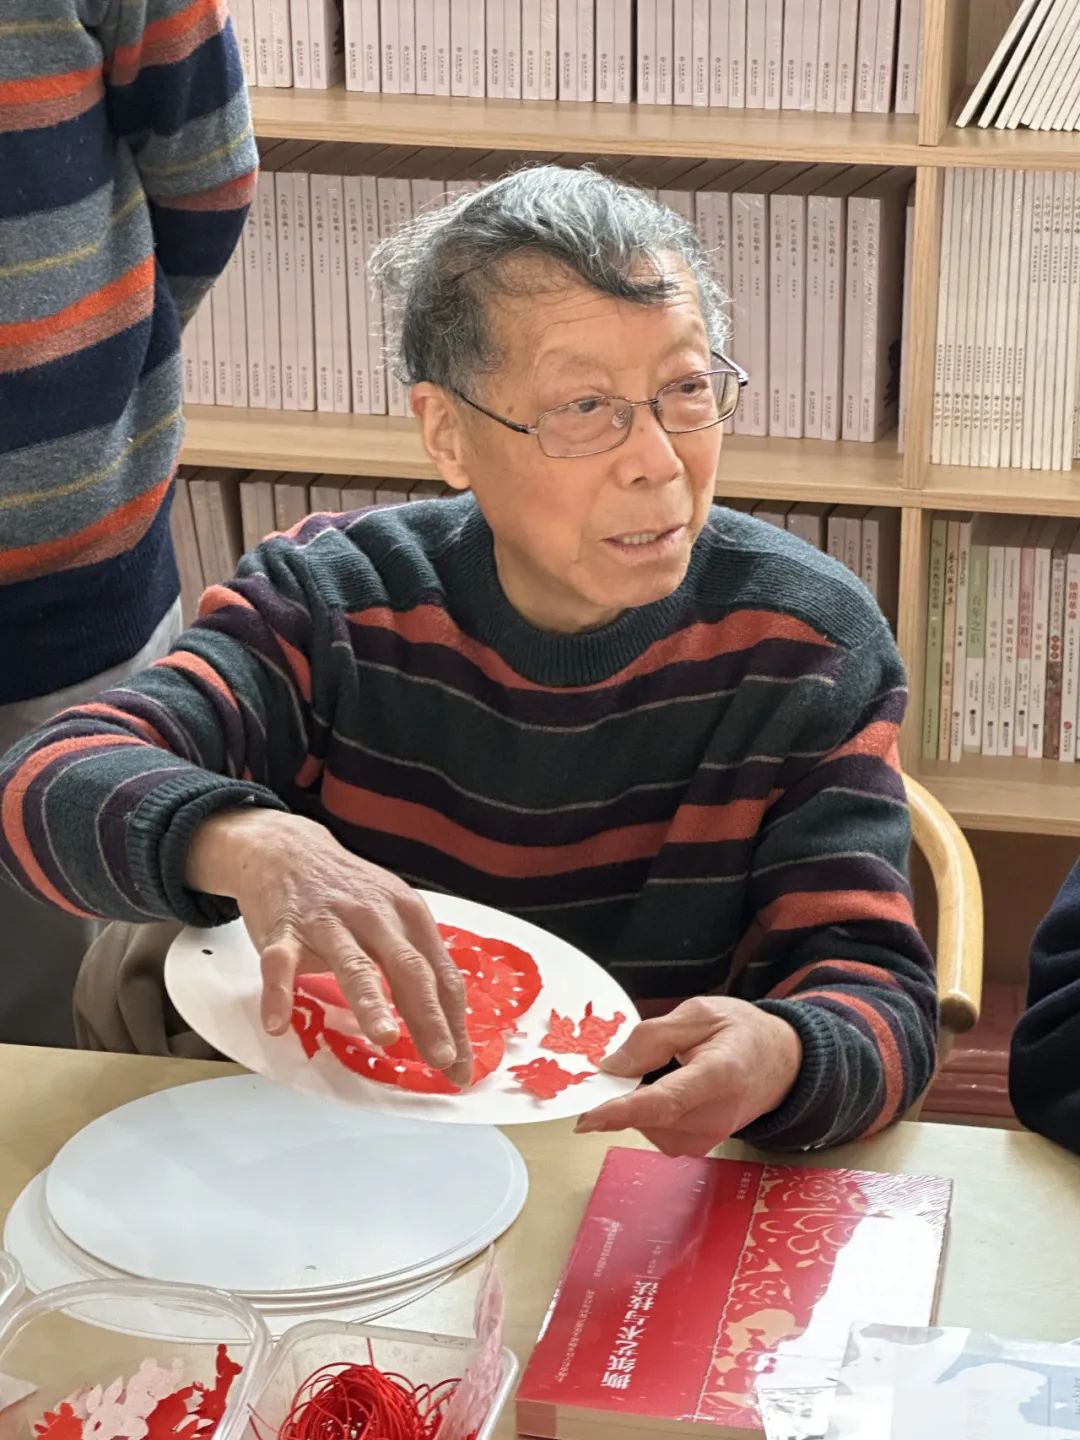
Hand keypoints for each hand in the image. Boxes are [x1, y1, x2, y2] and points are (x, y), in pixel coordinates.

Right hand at [186, 809, 472, 1086]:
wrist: (288, 849)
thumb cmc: (349, 893)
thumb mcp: (394, 914)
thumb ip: (417, 958)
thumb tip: (450, 1020)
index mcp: (409, 916)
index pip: (440, 975)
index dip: (454, 1022)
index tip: (461, 1066)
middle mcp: (375, 916)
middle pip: (409, 969)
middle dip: (429, 1017)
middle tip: (442, 1058)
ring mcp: (328, 921)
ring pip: (353, 963)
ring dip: (371, 1001)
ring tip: (384, 1036)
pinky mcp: (284, 928)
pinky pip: (280, 963)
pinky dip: (278, 993)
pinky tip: (277, 1024)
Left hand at [574, 996, 801, 1156]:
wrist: (781, 1063)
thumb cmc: (742, 1032)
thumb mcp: (700, 1013)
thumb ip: (654, 1036)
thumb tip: (611, 1067)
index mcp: (720, 1075)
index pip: (665, 1101)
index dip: (622, 1111)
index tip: (587, 1117)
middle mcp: (716, 1116)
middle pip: (651, 1117)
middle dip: (619, 1097)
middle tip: (611, 1070)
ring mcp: (710, 1137)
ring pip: (648, 1127)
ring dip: (636, 1103)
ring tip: (658, 1070)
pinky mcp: (699, 1145)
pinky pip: (657, 1132)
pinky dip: (647, 1112)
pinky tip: (660, 1088)